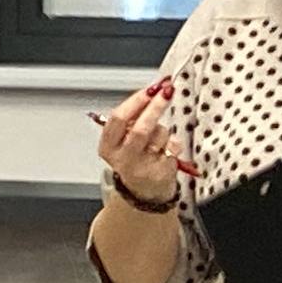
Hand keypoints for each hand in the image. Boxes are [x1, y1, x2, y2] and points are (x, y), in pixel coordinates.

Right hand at [97, 79, 181, 205]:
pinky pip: (172, 146)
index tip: (150, 89)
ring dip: (164, 129)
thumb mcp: (122, 141)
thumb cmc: (134, 159)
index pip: (118, 119)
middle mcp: (123, 158)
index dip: (136, 101)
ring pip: (159, 135)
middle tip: (167, 91)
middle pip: (140, 128)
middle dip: (155, 106)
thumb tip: (151, 92)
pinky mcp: (161, 172)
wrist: (143, 193)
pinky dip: (173, 142)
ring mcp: (142, 167)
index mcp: (108, 147)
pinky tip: (167, 149)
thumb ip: (130, 119)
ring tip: (159, 138)